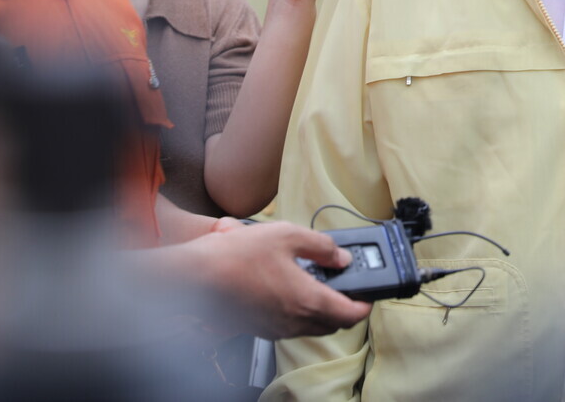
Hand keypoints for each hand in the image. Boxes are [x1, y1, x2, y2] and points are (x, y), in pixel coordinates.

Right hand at [192, 221, 371, 338]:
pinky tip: (288, 289)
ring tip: (316, 283)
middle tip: (345, 286)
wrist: (195, 277)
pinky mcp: (259, 328)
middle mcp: (294, 321)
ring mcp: (275, 328)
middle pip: (333, 324)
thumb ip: (321, 246)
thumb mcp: (287, 235)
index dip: (365, 303)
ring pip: (310, 327)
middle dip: (344, 308)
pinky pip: (288, 326)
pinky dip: (298, 312)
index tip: (369, 292)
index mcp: (308, 301)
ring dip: (321, 311)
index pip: (350, 314)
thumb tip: (341, 256)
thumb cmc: (238, 256)